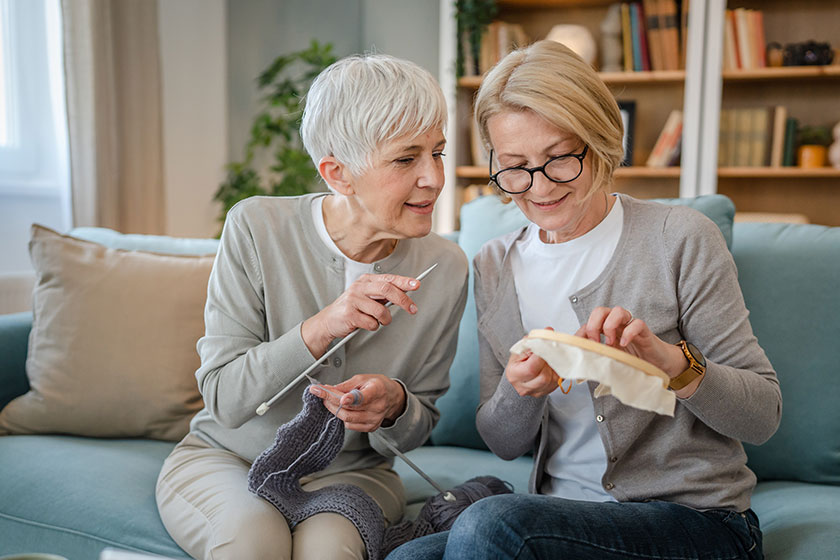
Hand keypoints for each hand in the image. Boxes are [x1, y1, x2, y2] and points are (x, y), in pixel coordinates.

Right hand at [301, 274, 419, 357]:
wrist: (329, 321)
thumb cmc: (351, 309)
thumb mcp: (367, 297)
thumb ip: (383, 295)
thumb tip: (405, 293)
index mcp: (365, 281)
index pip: (388, 279)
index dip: (404, 281)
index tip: (416, 284)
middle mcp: (359, 287)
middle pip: (387, 290)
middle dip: (403, 300)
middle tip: (412, 308)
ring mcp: (353, 300)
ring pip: (381, 310)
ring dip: (385, 320)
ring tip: (379, 321)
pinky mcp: (349, 314)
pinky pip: (371, 323)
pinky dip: (373, 327)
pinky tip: (365, 324)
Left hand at [309, 374, 406, 431]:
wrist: (392, 397)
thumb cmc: (377, 386)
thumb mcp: (363, 378)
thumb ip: (346, 385)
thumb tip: (329, 389)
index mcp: (377, 390)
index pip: (363, 397)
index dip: (351, 399)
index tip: (342, 399)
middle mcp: (377, 407)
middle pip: (350, 409)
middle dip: (331, 401)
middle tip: (321, 393)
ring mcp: (374, 419)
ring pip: (347, 419)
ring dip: (334, 409)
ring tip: (329, 401)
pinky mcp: (371, 427)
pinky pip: (350, 426)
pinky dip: (342, 417)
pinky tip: (341, 409)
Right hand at [506, 332, 561, 397]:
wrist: (518, 376)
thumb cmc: (518, 362)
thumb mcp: (520, 350)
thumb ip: (533, 341)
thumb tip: (548, 331)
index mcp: (515, 375)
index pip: (531, 368)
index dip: (542, 356)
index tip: (547, 344)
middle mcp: (525, 387)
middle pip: (544, 377)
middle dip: (550, 362)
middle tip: (551, 351)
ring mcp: (536, 392)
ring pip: (553, 380)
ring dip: (555, 366)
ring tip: (550, 358)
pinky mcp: (547, 392)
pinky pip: (558, 382)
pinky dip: (558, 371)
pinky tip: (554, 364)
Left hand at [576, 306, 692, 392]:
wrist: (659, 364)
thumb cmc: (635, 360)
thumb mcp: (611, 358)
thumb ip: (598, 355)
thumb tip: (580, 358)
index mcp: (607, 330)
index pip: (590, 321)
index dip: (582, 330)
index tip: (580, 345)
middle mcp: (618, 325)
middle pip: (601, 310)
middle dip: (594, 324)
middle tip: (596, 341)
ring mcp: (631, 326)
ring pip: (618, 311)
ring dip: (609, 325)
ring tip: (611, 342)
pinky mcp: (645, 332)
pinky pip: (637, 323)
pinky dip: (628, 332)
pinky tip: (624, 344)